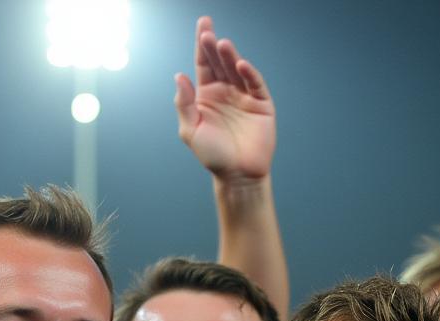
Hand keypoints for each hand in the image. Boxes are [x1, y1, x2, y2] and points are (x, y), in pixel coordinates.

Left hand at [174, 16, 274, 182]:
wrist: (237, 176)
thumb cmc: (213, 156)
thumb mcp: (191, 131)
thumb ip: (184, 104)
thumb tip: (179, 76)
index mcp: (207, 96)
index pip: (204, 64)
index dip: (202, 46)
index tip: (202, 26)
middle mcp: (225, 92)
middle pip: (219, 63)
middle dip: (214, 47)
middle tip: (208, 32)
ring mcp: (243, 97)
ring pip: (236, 70)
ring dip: (230, 56)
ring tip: (222, 44)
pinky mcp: (261, 104)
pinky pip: (255, 84)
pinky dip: (249, 74)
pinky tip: (240, 65)